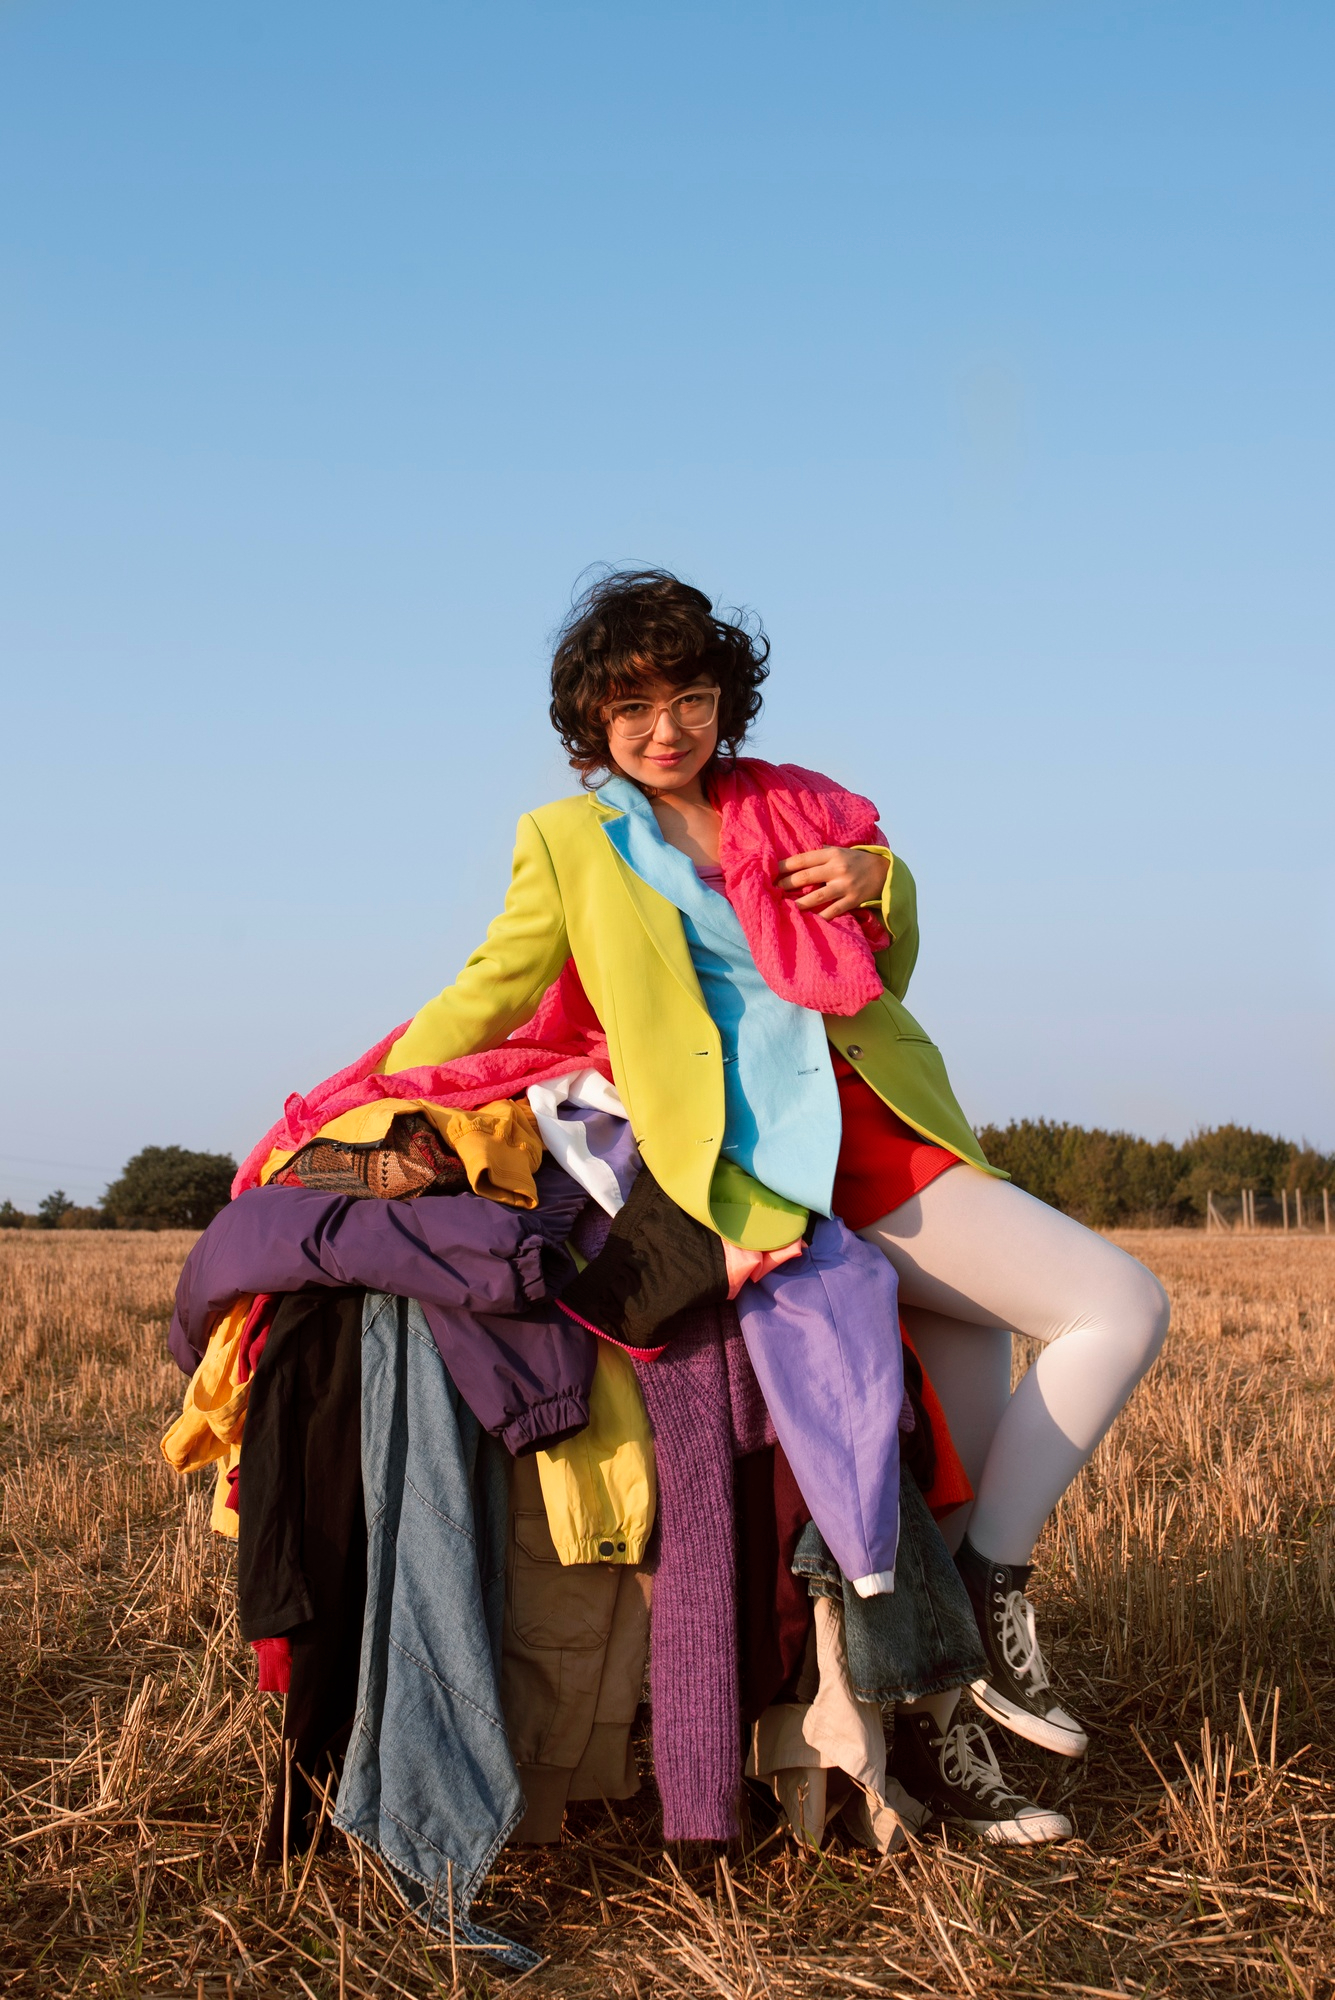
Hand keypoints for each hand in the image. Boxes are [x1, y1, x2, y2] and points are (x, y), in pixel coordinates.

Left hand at [773, 846, 888, 919]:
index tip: (770, 872)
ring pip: (816, 897)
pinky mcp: (852, 900)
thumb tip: (797, 857)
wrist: (885, 871)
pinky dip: (820, 917)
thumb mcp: (840, 851)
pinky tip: (809, 921)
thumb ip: (821, 853)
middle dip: (786, 884)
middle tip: (773, 890)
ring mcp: (845, 885)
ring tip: (786, 908)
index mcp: (831, 854)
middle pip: (805, 877)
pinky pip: (833, 911)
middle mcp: (837, 869)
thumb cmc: (857, 861)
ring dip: (799, 904)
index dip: (784, 866)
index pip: (802, 859)